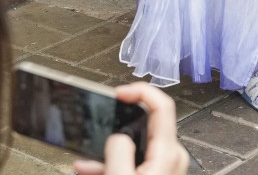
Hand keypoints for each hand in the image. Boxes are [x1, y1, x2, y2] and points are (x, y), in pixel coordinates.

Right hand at [72, 83, 188, 174]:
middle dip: (115, 127)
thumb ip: (118, 152)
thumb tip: (117, 136)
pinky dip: (114, 163)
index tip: (120, 92)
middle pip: (144, 125)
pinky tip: (93, 169)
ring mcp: (165, 167)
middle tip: (96, 128)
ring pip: (135, 145)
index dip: (141, 91)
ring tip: (86, 160)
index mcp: (167, 153)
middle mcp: (171, 157)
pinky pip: (135, 162)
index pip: (162, 105)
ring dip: (109, 151)